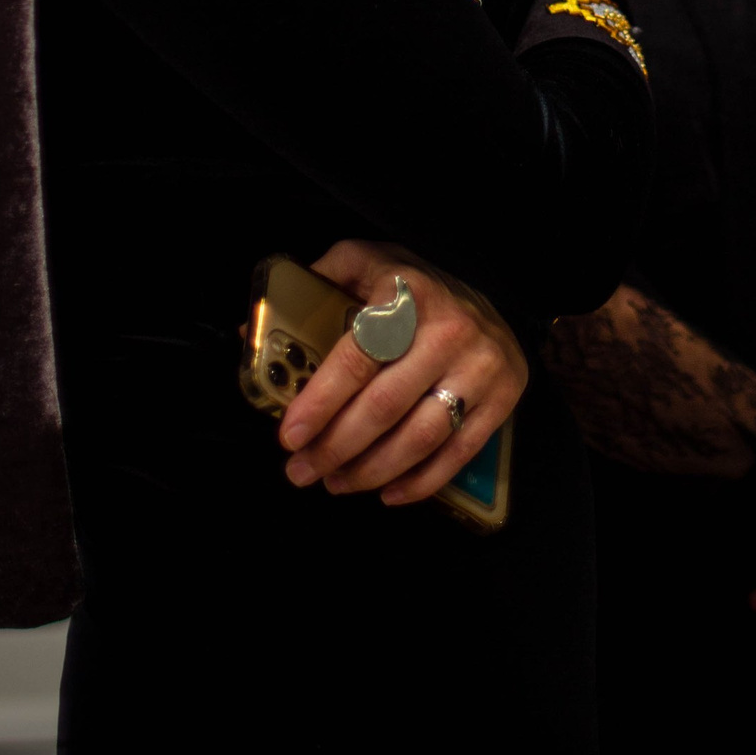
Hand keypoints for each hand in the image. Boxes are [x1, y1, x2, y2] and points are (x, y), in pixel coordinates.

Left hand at [277, 239, 527, 506]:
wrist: (490, 298)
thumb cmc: (413, 288)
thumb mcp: (366, 262)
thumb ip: (315, 284)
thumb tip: (252, 330)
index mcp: (408, 295)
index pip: (357, 357)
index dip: (320, 402)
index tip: (289, 436)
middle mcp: (449, 331)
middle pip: (383, 406)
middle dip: (335, 447)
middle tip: (301, 471)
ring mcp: (481, 367)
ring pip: (418, 437)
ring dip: (370, 470)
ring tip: (335, 483)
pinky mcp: (503, 398)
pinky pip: (457, 453)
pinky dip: (419, 483)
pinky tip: (386, 492)